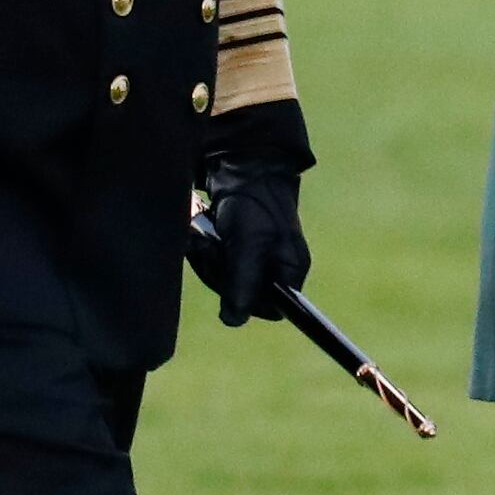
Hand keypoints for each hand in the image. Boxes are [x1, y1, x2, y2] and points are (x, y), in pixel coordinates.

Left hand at [197, 153, 308, 325]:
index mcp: (291, 272)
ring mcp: (256, 263)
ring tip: (206, 239)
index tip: (228, 279)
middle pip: (243, 296)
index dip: (246, 301)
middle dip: (219, 274)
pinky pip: (217, 268)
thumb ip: (242, 283)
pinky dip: (206, 255)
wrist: (243, 174)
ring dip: (208, 262)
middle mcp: (276, 271)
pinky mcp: (237, 254)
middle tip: (213, 248)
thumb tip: (234, 320)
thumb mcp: (248, 246)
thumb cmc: (253, 207)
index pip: (273, 308)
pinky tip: (203, 239)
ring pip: (225, 282)